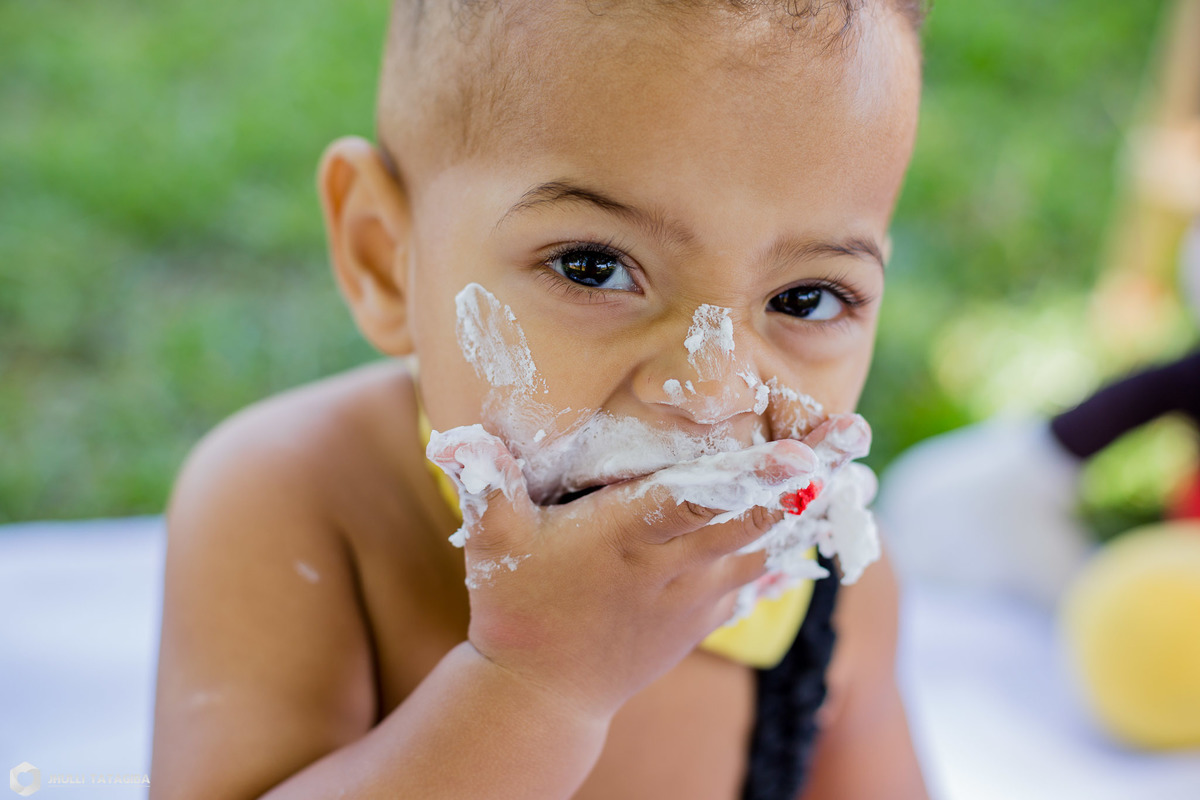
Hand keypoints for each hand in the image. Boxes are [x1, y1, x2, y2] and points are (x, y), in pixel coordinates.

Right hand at [427, 416, 867, 720]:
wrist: (541, 696)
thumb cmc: (516, 609)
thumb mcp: (491, 543)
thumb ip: (482, 482)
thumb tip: (455, 432)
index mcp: (629, 535)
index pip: (699, 500)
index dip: (752, 477)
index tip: (802, 453)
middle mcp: (673, 564)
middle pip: (752, 513)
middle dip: (808, 474)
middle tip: (854, 432)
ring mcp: (693, 596)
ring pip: (765, 545)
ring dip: (811, 510)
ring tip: (857, 474)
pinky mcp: (699, 619)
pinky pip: (754, 585)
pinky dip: (788, 561)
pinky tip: (818, 544)